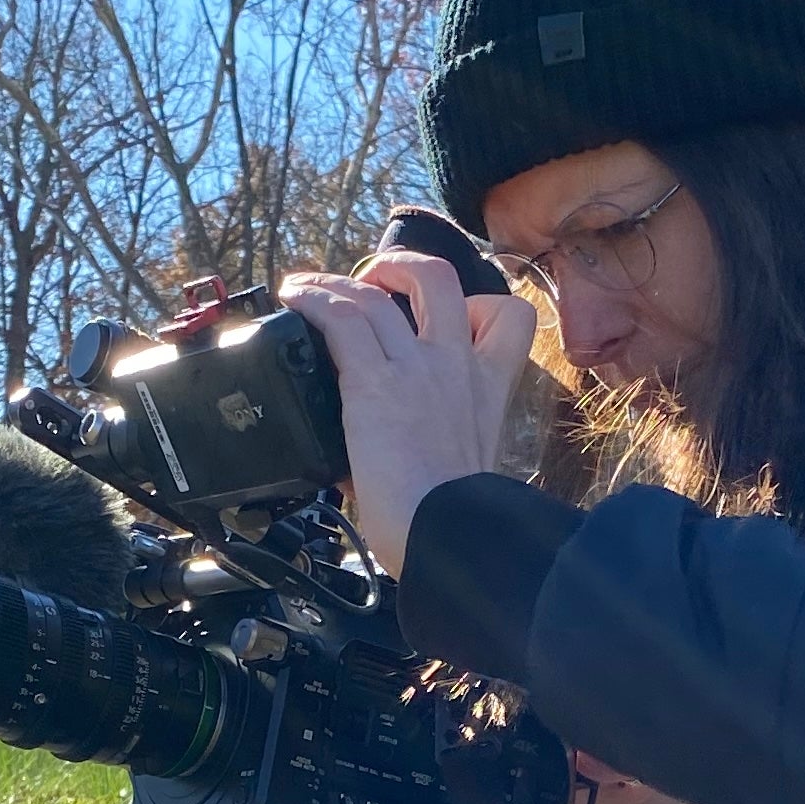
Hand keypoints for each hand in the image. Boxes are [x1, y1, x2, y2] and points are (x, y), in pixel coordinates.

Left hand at [282, 247, 537, 573]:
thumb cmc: (454, 521)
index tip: (453, 314)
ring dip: (337, 282)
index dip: (480, 304)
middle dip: (401, 267)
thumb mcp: (465, 469)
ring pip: (375, 293)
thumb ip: (440, 442)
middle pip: (440, 278)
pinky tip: (295, 300)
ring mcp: (414, 368)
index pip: (509, 318)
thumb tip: (381, 461)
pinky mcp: (372, 382)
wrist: (445, 536)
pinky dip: (313, 300)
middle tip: (374, 283)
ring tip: (312, 289)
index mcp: (487, 388)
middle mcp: (454, 365)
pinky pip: (340, 319)